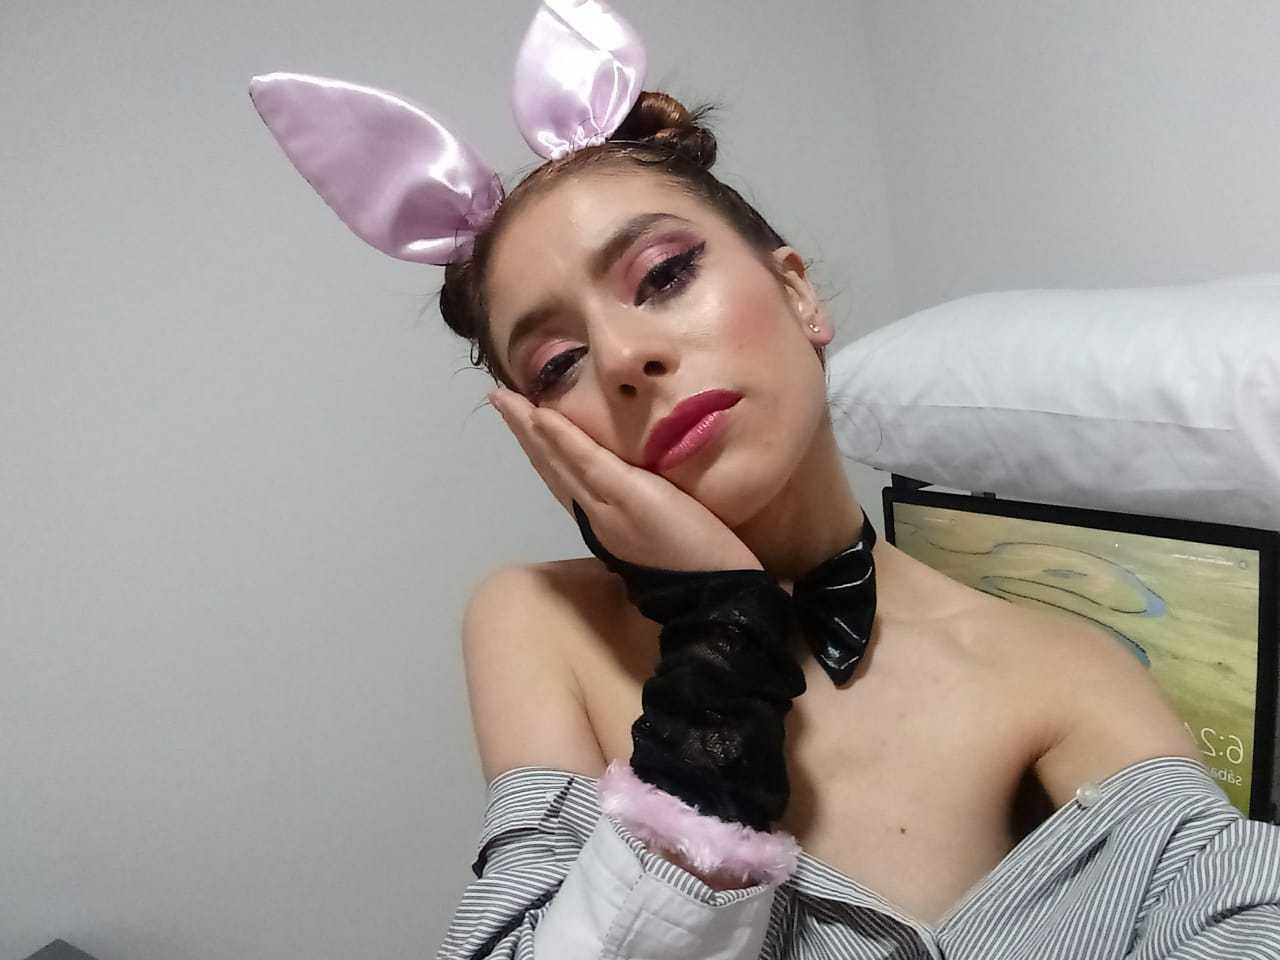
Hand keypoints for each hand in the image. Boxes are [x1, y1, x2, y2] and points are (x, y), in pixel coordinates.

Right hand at [488, 387, 760, 572]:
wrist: (717, 594)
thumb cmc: (699, 565)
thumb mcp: (662, 529)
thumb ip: (643, 508)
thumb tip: (640, 483)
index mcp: (604, 521)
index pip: (564, 479)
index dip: (541, 449)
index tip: (525, 421)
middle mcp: (595, 515)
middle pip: (550, 467)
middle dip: (522, 432)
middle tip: (499, 399)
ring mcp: (607, 506)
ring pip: (558, 461)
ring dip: (528, 427)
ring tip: (505, 398)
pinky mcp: (628, 497)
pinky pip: (587, 462)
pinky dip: (562, 438)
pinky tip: (541, 415)